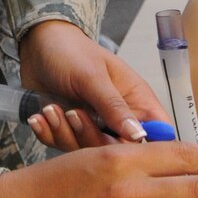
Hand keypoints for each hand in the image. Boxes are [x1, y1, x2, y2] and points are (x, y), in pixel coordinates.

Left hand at [19, 19, 167, 150]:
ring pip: (88, 152)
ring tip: (51, 109)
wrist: (38, 46)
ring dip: (65, 133)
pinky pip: (63, 147)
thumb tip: (139, 135)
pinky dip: (49, 134)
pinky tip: (40, 117)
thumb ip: (114, 107)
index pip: (159, 132)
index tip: (121, 145)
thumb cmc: (70, 51)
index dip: (148, 147)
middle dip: (90, 137)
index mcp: (136, 100)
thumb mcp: (92, 77)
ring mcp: (94, 126)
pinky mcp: (70, 132)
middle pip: (119, 150)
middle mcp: (118, 117)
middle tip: (73, 113)